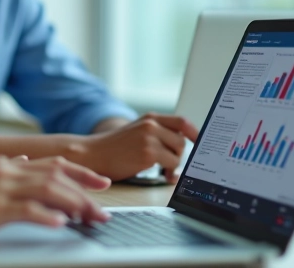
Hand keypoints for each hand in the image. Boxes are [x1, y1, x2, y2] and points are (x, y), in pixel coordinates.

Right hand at [0, 156, 110, 239]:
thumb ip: (7, 167)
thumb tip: (25, 160)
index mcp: (9, 164)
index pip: (53, 164)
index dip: (81, 172)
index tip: (101, 182)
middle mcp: (9, 172)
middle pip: (57, 177)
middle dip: (85, 192)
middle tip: (103, 209)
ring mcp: (1, 189)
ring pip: (48, 191)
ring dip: (74, 204)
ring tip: (91, 218)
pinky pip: (25, 210)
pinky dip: (46, 215)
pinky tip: (60, 223)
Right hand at [72, 113, 198, 181]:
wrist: (93, 154)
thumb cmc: (114, 148)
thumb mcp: (136, 132)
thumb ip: (156, 133)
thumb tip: (181, 146)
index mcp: (149, 118)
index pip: (181, 122)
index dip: (195, 133)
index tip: (201, 143)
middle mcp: (151, 125)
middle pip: (181, 140)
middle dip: (179, 155)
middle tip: (170, 165)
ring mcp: (149, 138)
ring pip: (178, 153)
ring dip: (174, 164)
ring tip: (163, 170)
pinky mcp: (148, 154)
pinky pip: (171, 165)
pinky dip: (169, 173)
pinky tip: (160, 175)